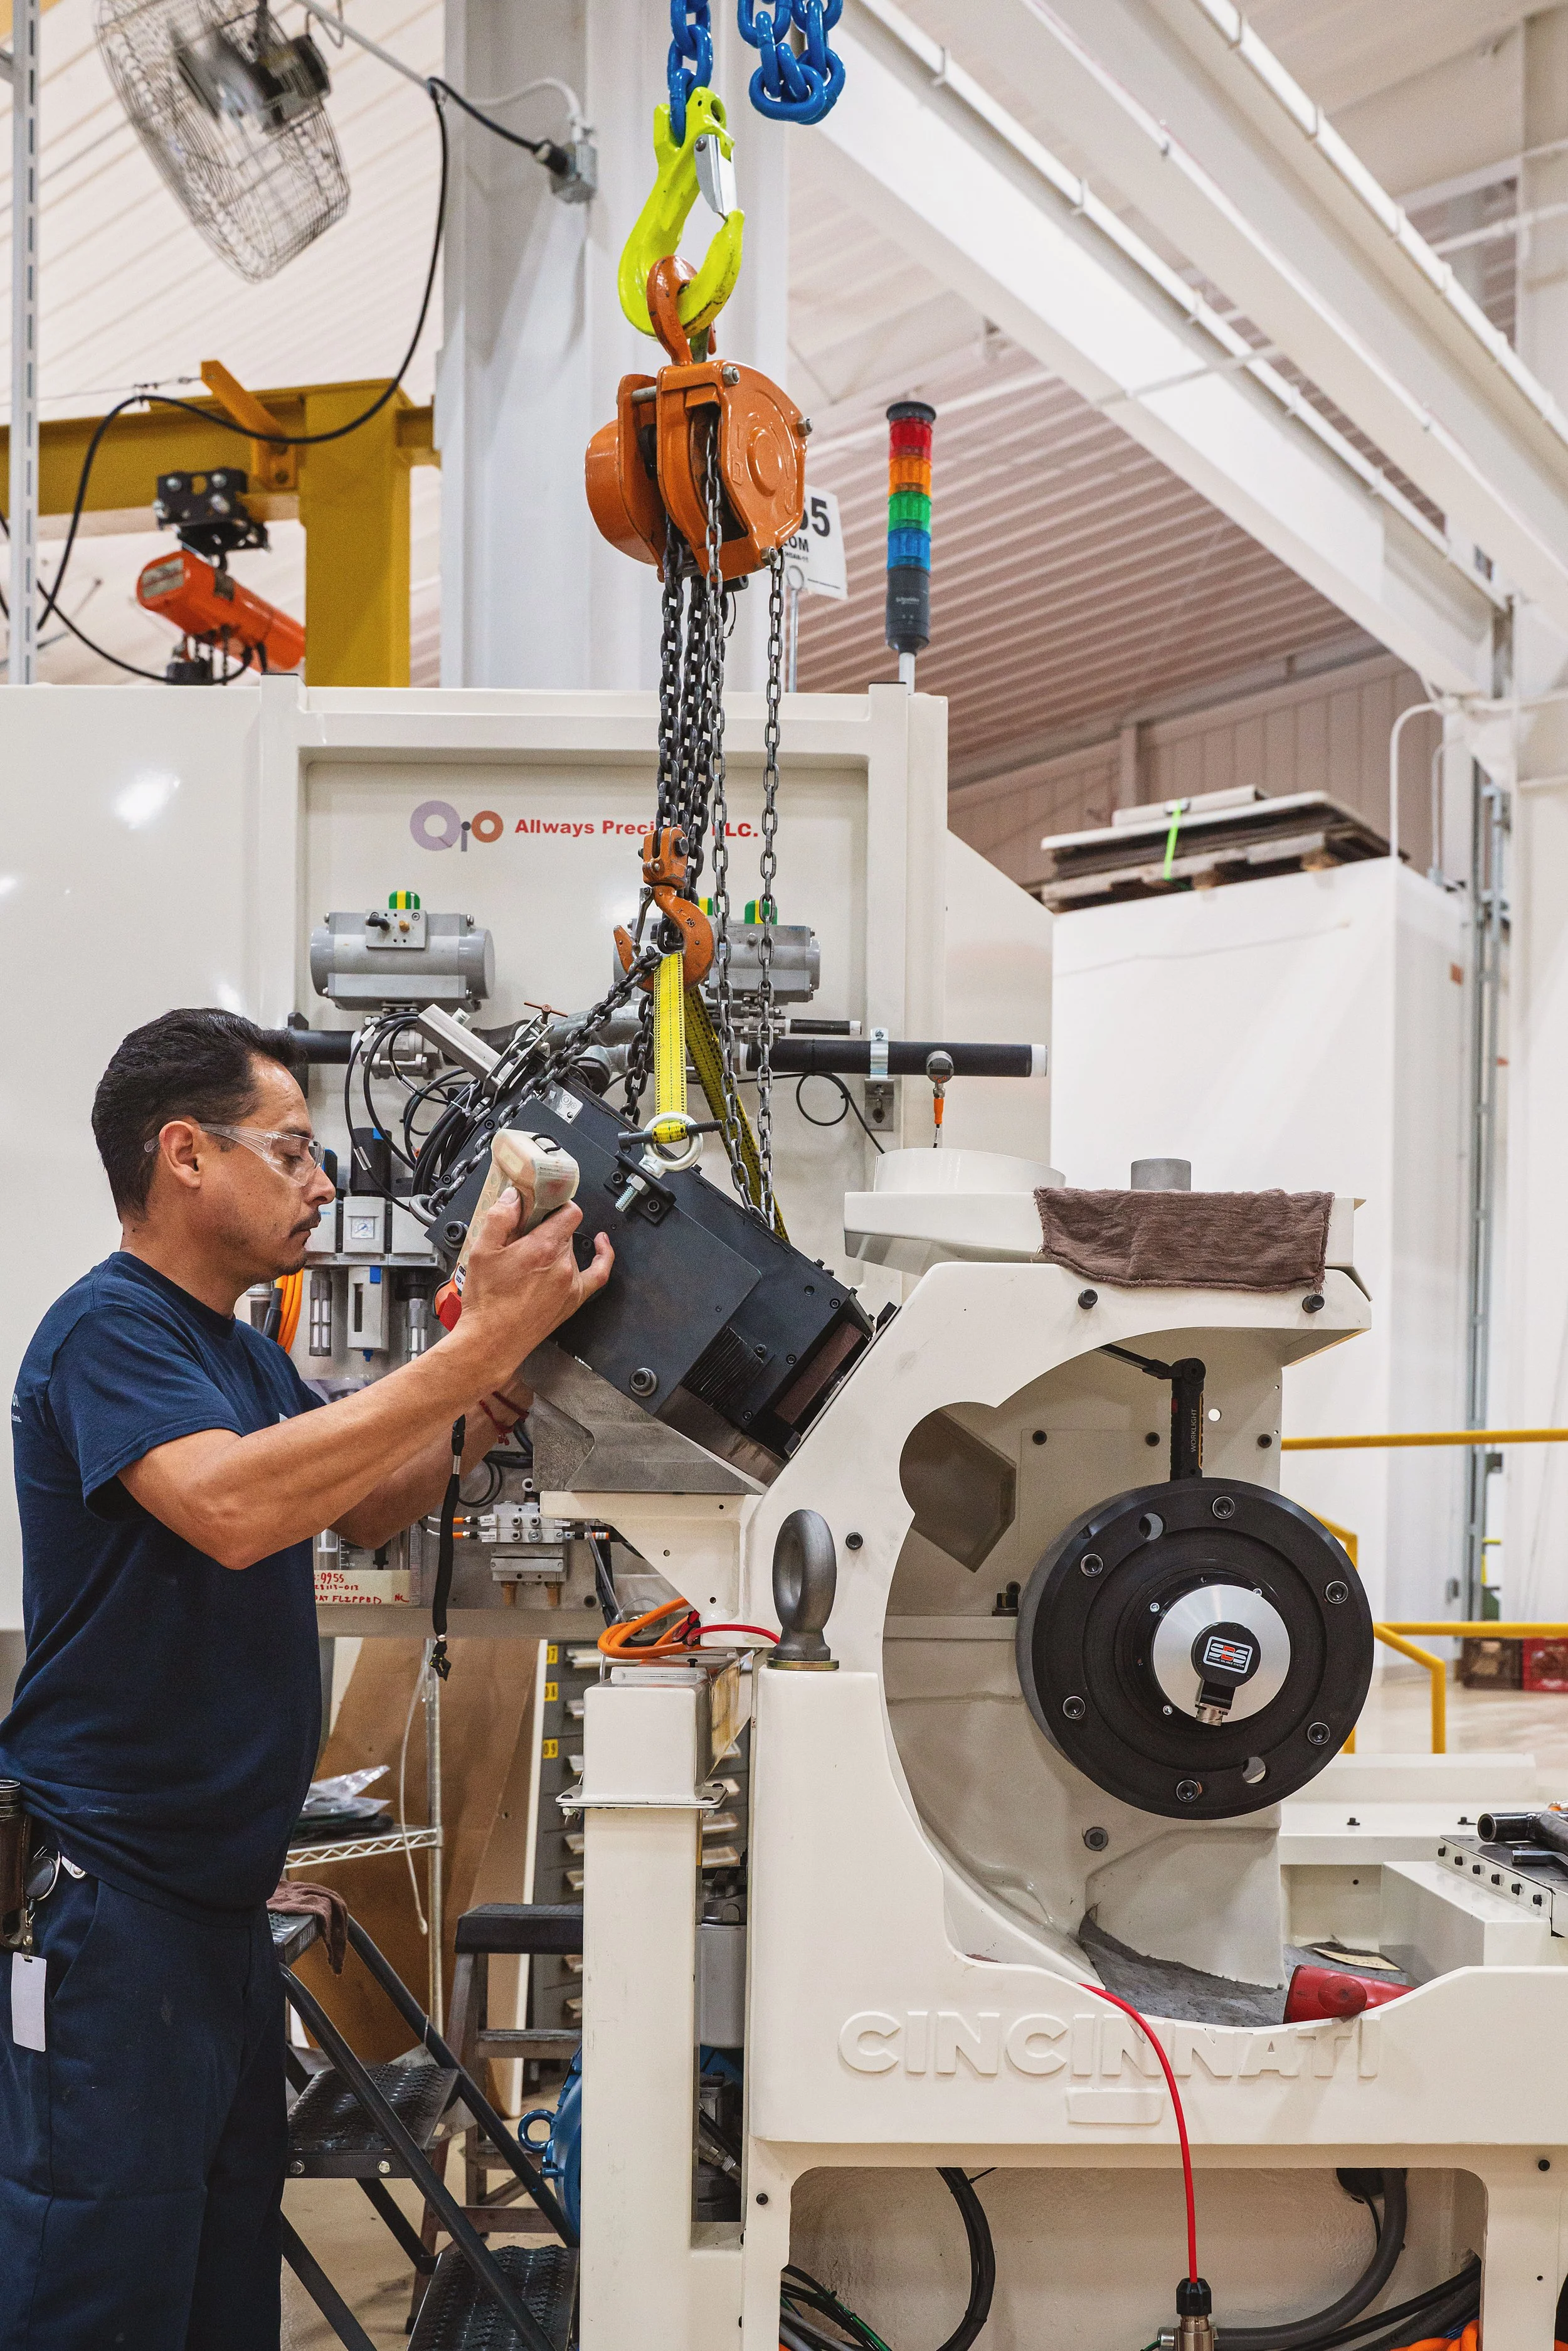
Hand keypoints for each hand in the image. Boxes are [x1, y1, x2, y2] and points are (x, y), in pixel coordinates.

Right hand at [454, 1190, 612, 1387]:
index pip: (568, 1211)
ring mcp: (571, 1283)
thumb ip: (500, 1218)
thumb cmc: (487, 1302)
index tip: (543, 1203)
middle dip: (546, 1227)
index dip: (556, 1203)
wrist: (492, 1341)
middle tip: (524, 1234)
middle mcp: (563, 1264)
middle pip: (565, 1231)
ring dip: (556, 1246)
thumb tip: (514, 1198)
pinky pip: (598, 1274)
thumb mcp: (482, 1251)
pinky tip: (600, 1246)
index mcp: (544, 1247)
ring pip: (571, 1250)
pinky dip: (602, 1257)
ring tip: (530, 1255)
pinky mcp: (573, 1300)